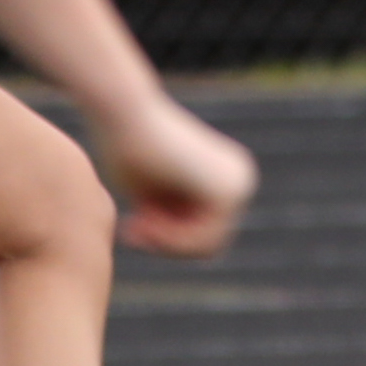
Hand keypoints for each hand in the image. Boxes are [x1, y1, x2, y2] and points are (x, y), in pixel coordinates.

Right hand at [94, 91, 256, 250]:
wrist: (124, 114)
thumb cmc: (128, 149)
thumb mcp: (154, 197)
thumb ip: (175, 221)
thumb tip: (194, 251)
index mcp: (228, 179)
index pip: (205, 236)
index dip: (167, 241)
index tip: (134, 227)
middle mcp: (241, 180)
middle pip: (210, 243)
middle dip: (168, 243)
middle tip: (132, 227)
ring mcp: (240, 184)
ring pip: (208, 247)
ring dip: (166, 242)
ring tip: (136, 218)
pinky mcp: (228, 192)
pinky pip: (203, 241)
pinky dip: (171, 240)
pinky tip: (144, 216)